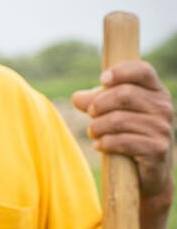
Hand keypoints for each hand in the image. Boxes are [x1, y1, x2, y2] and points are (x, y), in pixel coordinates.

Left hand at [72, 61, 173, 223]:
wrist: (147, 171)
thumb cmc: (127, 132)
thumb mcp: (110, 111)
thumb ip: (94, 100)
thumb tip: (77, 98)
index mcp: (155, 91)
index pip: (142, 70)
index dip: (120, 71)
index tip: (102, 79)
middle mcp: (163, 107)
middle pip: (124, 94)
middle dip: (99, 104)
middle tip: (90, 114)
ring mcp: (163, 128)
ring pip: (119, 119)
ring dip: (98, 126)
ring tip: (93, 132)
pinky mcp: (157, 149)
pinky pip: (123, 141)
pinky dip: (105, 143)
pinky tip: (99, 145)